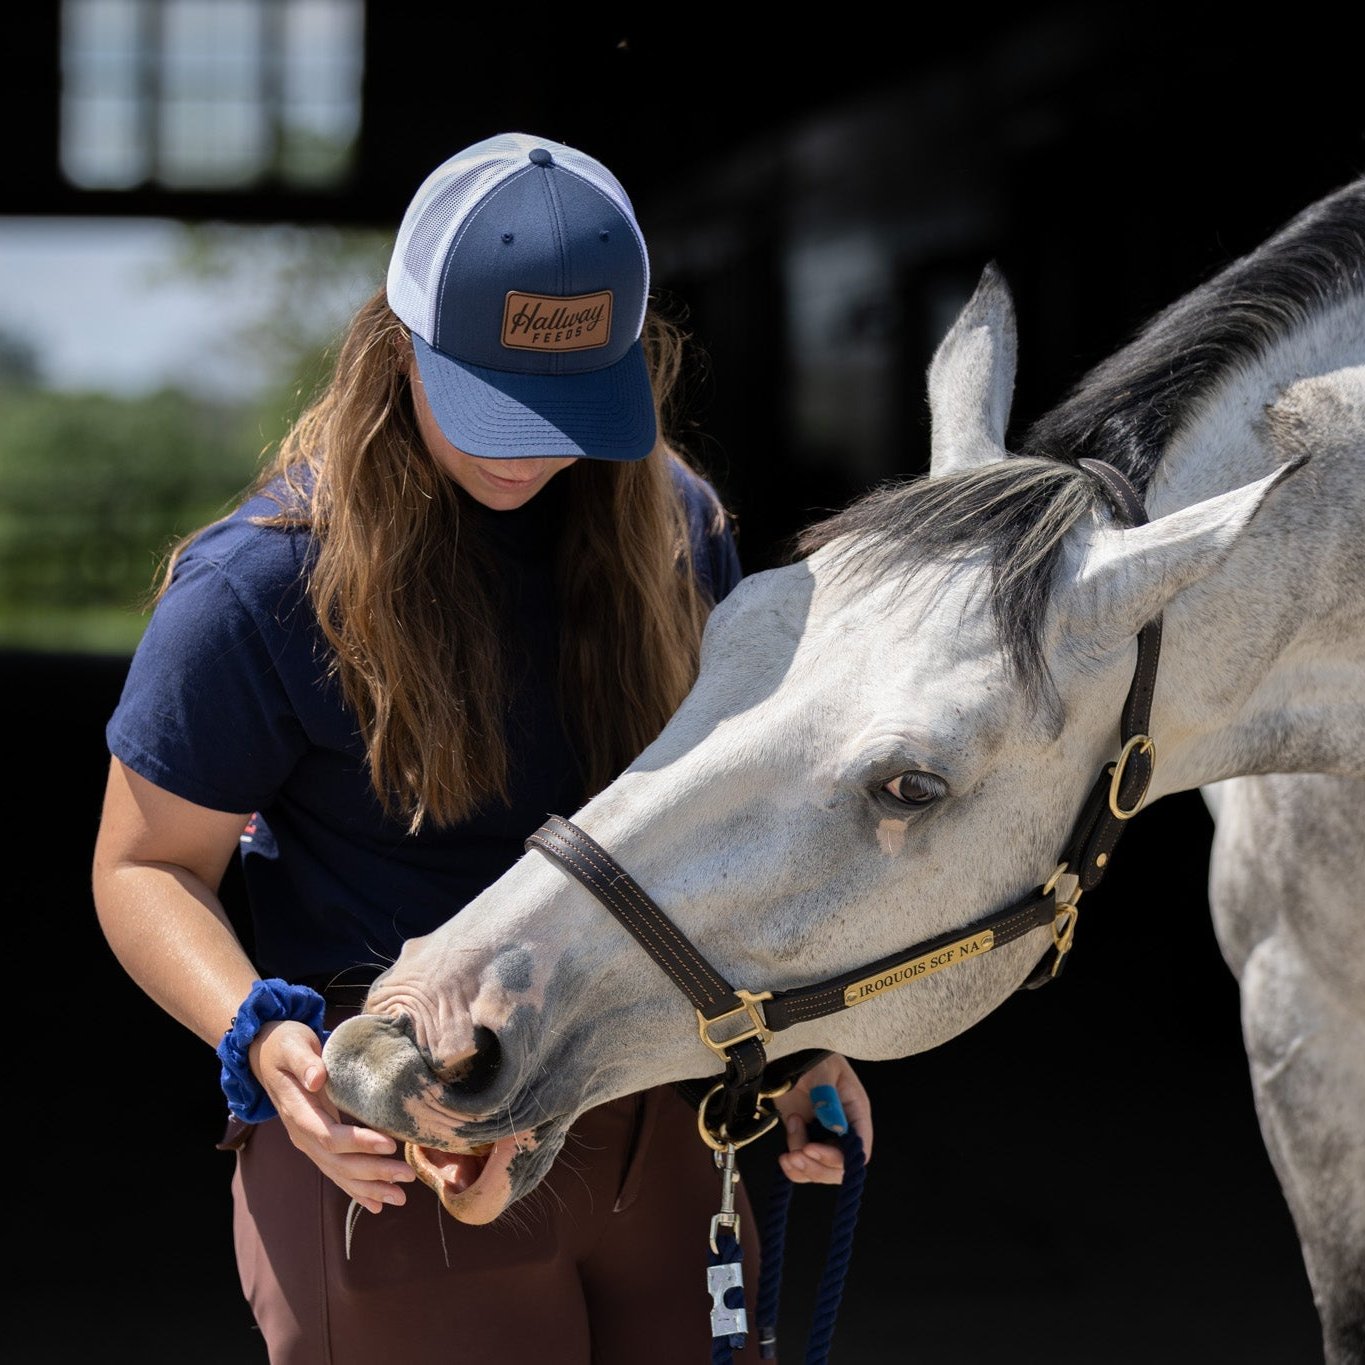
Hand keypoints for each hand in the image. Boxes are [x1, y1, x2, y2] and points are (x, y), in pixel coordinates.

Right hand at [253, 1020, 416, 1213]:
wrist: (265, 1054)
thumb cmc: (285, 1044)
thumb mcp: (293, 1044)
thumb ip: (305, 1062)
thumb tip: (317, 1078)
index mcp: (298, 1111)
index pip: (329, 1135)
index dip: (359, 1142)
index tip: (390, 1144)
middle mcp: (301, 1134)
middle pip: (338, 1162)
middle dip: (373, 1171)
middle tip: (407, 1175)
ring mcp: (307, 1142)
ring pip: (338, 1173)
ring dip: (369, 1187)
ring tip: (400, 1198)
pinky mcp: (316, 1143)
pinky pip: (336, 1171)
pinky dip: (356, 1189)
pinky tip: (376, 1204)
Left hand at [772, 1053, 872, 1185]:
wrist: (787, 1055)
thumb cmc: (811, 1057)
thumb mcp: (821, 1072)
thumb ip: (828, 1099)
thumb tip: (837, 1128)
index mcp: (855, 1112)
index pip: (858, 1149)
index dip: (838, 1157)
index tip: (812, 1148)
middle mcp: (844, 1130)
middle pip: (840, 1167)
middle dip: (817, 1167)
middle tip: (795, 1155)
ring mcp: (824, 1137)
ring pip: (821, 1171)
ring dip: (803, 1168)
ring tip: (787, 1154)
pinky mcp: (805, 1139)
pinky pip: (805, 1166)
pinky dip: (794, 1170)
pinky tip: (784, 1159)